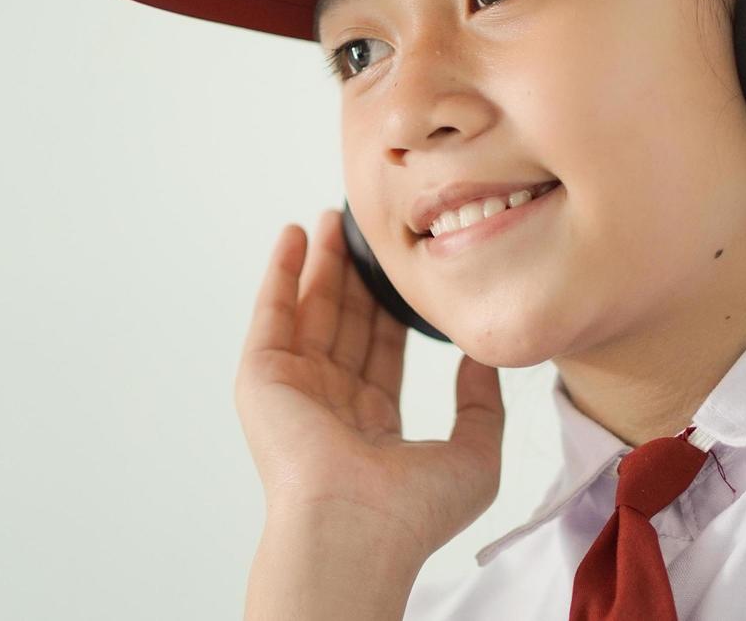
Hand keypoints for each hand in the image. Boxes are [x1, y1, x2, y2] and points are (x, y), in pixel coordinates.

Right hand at [233, 208, 505, 559]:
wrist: (355, 526)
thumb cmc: (413, 510)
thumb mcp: (474, 454)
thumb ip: (482, 404)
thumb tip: (483, 358)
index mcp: (372, 424)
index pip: (384, 351)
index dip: (393, 307)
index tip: (405, 267)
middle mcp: (328, 403)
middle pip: (346, 322)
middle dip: (356, 275)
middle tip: (365, 228)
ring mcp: (293, 388)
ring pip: (311, 310)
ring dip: (320, 262)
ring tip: (332, 218)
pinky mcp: (263, 376)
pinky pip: (273, 313)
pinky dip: (282, 273)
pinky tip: (295, 235)